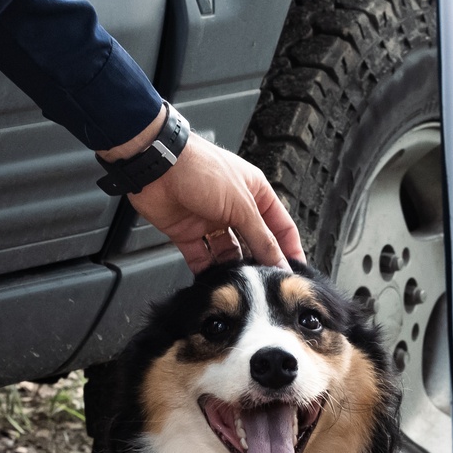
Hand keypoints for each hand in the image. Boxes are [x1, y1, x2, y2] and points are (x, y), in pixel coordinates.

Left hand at [127, 134, 304, 274]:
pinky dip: (208, 271)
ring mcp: (210, 221)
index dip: (289, 249)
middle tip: (266, 286)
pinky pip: (201, 258)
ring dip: (234, 269)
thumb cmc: (200, 168)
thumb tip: (279, 262)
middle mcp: (234, 208)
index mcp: (254, 193)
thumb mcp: (241, 204)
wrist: (157, 166)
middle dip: (260, 263)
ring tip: (241, 286)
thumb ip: (260, 236)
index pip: (280, 226)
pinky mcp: (187, 233)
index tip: (295, 274)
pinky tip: (216, 282)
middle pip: (254, 242)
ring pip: (228, 253)